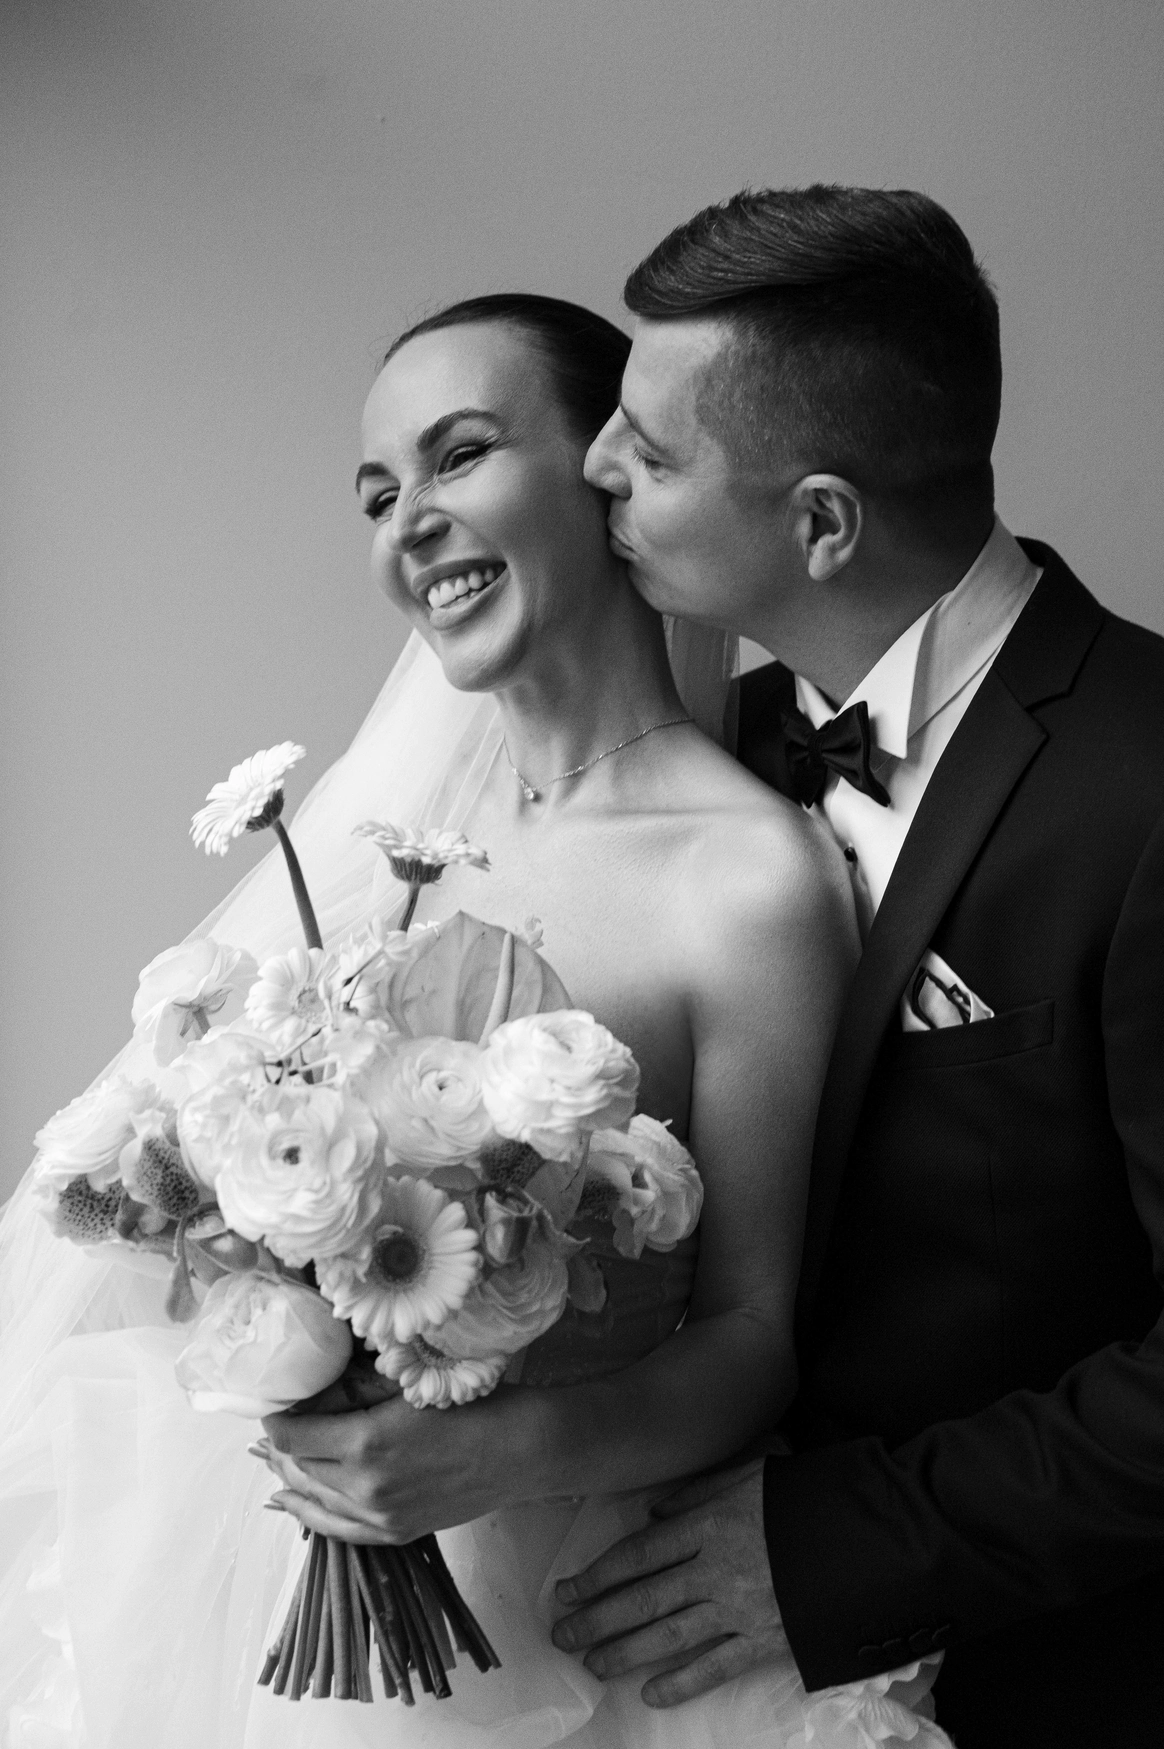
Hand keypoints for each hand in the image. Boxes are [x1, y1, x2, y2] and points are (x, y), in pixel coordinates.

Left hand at [259, 1382, 537, 1543]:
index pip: (293, 1437)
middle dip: (280, 1448)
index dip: (276, 1420)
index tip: (275, 1403)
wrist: (520, 1450)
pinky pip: (336, 1529)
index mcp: (364, 1444)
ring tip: (274, 1459)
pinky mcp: (395, 1533)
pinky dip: (308, 1514)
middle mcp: (364, 1488)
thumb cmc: (469, 1404)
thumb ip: (353, 1392)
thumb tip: (312, 1394)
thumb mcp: (405, 1385)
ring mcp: (379, 1518)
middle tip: (272, 1428)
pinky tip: (286, 1502)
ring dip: (291, 1477)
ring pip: (312, 1499)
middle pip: (298, 1469)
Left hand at [551, 1458, 788, 1707]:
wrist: (869, 1534)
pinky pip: (715, 1668)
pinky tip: (651, 1694)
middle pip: (642, 1598)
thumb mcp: (751, 1475)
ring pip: (668, 1637)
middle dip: (596, 1619)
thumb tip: (654, 1514)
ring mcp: (740, 1609)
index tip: (566, 1590)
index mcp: (710, 1523)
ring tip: (593, 1664)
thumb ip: (699, 1491)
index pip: (638, 1554)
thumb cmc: (806, 1498)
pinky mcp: (766, 1642)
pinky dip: (681, 1684)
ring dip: (624, 1652)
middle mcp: (716, 1568)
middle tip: (562, 1635)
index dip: (598, 1575)